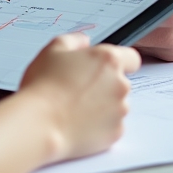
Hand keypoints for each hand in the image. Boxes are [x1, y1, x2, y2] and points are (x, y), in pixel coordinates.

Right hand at [0, 34, 139, 172]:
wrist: (41, 123)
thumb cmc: (45, 85)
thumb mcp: (53, 48)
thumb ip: (74, 39)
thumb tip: (84, 42)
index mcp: (108, 60)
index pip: (131, 57)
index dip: (118, 60)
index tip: (104, 65)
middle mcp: (120, 85)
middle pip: (119, 81)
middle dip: (103, 83)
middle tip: (77, 85)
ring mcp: (120, 111)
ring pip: (115, 104)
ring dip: (101, 103)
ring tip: (74, 105)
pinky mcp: (116, 133)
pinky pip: (111, 124)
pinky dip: (99, 122)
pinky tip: (78, 119)